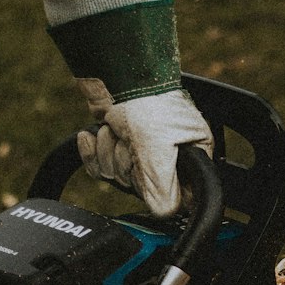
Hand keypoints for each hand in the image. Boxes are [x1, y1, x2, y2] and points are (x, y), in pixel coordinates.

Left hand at [76, 86, 213, 215]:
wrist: (113, 69)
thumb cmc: (145, 98)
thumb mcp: (158, 149)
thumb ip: (164, 190)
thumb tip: (165, 215)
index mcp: (193, 157)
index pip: (177, 198)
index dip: (156, 188)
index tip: (146, 170)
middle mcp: (170, 156)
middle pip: (141, 187)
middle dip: (126, 163)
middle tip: (132, 140)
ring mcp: (142, 151)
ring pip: (118, 177)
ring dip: (110, 151)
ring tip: (116, 128)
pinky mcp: (119, 144)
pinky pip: (100, 166)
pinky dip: (93, 151)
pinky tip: (91, 135)